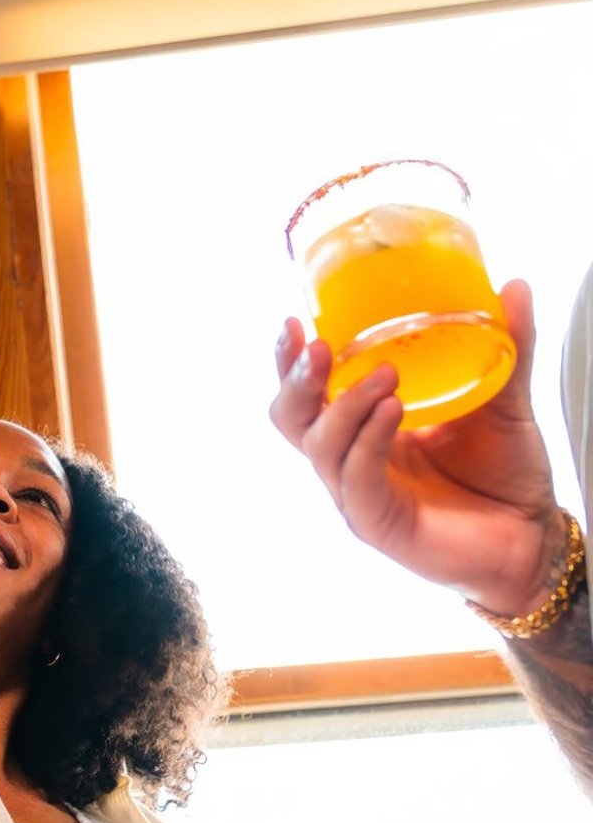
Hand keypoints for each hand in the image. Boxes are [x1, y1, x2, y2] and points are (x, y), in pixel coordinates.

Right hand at [268, 276, 562, 616]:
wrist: (531, 535)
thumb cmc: (505, 473)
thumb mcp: (505, 399)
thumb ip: (509, 347)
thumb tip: (513, 287)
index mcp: (365, 426)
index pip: (308, 392)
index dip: (290, 361)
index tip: (295, 322)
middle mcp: (351, 458)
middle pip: (291, 418)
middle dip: (296, 380)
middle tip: (321, 347)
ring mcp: (359, 492)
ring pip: (320, 445)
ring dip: (344, 403)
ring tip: (385, 374)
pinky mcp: (376, 523)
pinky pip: (356, 479)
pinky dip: (368, 442)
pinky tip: (392, 412)